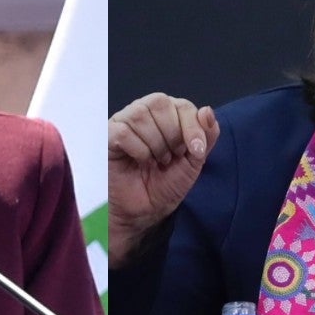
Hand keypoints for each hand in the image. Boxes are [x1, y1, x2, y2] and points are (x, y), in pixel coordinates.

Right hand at [108, 93, 218, 267]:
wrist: (144, 212)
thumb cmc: (164, 186)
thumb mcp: (194, 162)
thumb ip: (205, 136)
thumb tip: (207, 111)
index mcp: (166, 116)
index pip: (181, 104)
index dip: (192, 126)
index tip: (196, 151)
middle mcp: (144, 113)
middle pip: (160, 102)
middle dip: (172, 134)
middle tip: (170, 158)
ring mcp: (123, 123)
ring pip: (140, 115)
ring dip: (155, 144)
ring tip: (155, 161)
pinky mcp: (107, 137)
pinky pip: (124, 132)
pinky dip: (138, 150)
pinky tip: (140, 161)